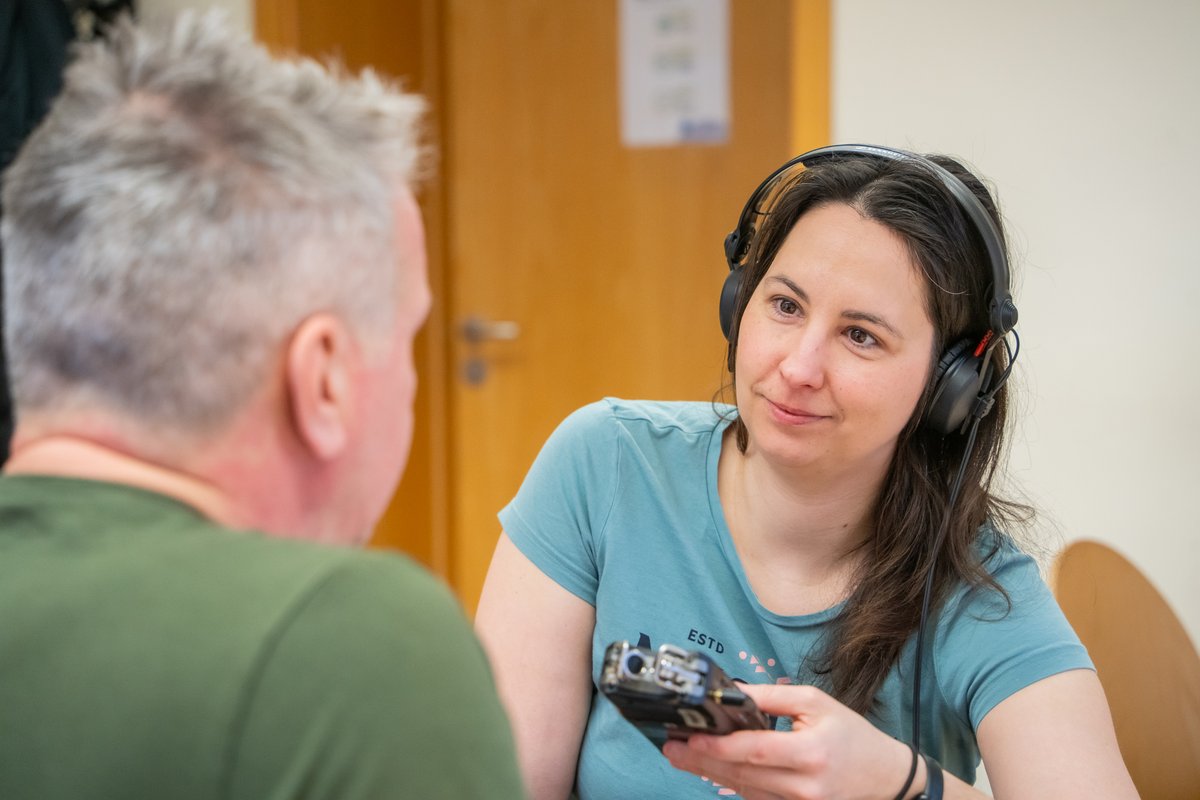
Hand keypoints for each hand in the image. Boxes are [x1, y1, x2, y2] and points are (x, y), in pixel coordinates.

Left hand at [662, 683, 918, 799]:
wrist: (886, 778)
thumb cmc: (851, 735)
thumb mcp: (816, 703)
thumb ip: (772, 698)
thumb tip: (733, 692)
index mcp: (811, 752)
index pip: (756, 750)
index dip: (720, 745)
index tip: (691, 735)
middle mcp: (805, 786)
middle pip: (744, 774)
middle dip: (703, 760)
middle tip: (672, 748)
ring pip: (746, 791)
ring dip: (711, 774)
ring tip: (683, 757)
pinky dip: (733, 785)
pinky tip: (712, 772)